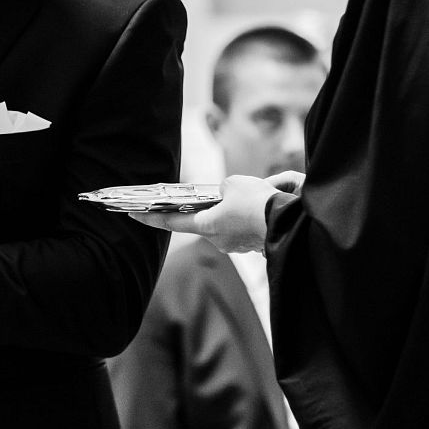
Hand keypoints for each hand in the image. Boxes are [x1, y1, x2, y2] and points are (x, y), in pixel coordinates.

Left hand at [130, 171, 301, 253]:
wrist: (294, 221)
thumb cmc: (259, 202)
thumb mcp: (235, 184)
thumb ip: (225, 188)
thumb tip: (228, 194)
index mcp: (207, 227)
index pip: (172, 221)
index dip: (151, 216)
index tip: (134, 213)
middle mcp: (219, 240)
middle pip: (209, 216)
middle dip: (223, 199)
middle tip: (240, 186)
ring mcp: (238, 244)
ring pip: (235, 216)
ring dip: (248, 200)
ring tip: (266, 190)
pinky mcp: (256, 243)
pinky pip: (253, 219)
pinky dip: (261, 205)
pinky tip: (275, 196)